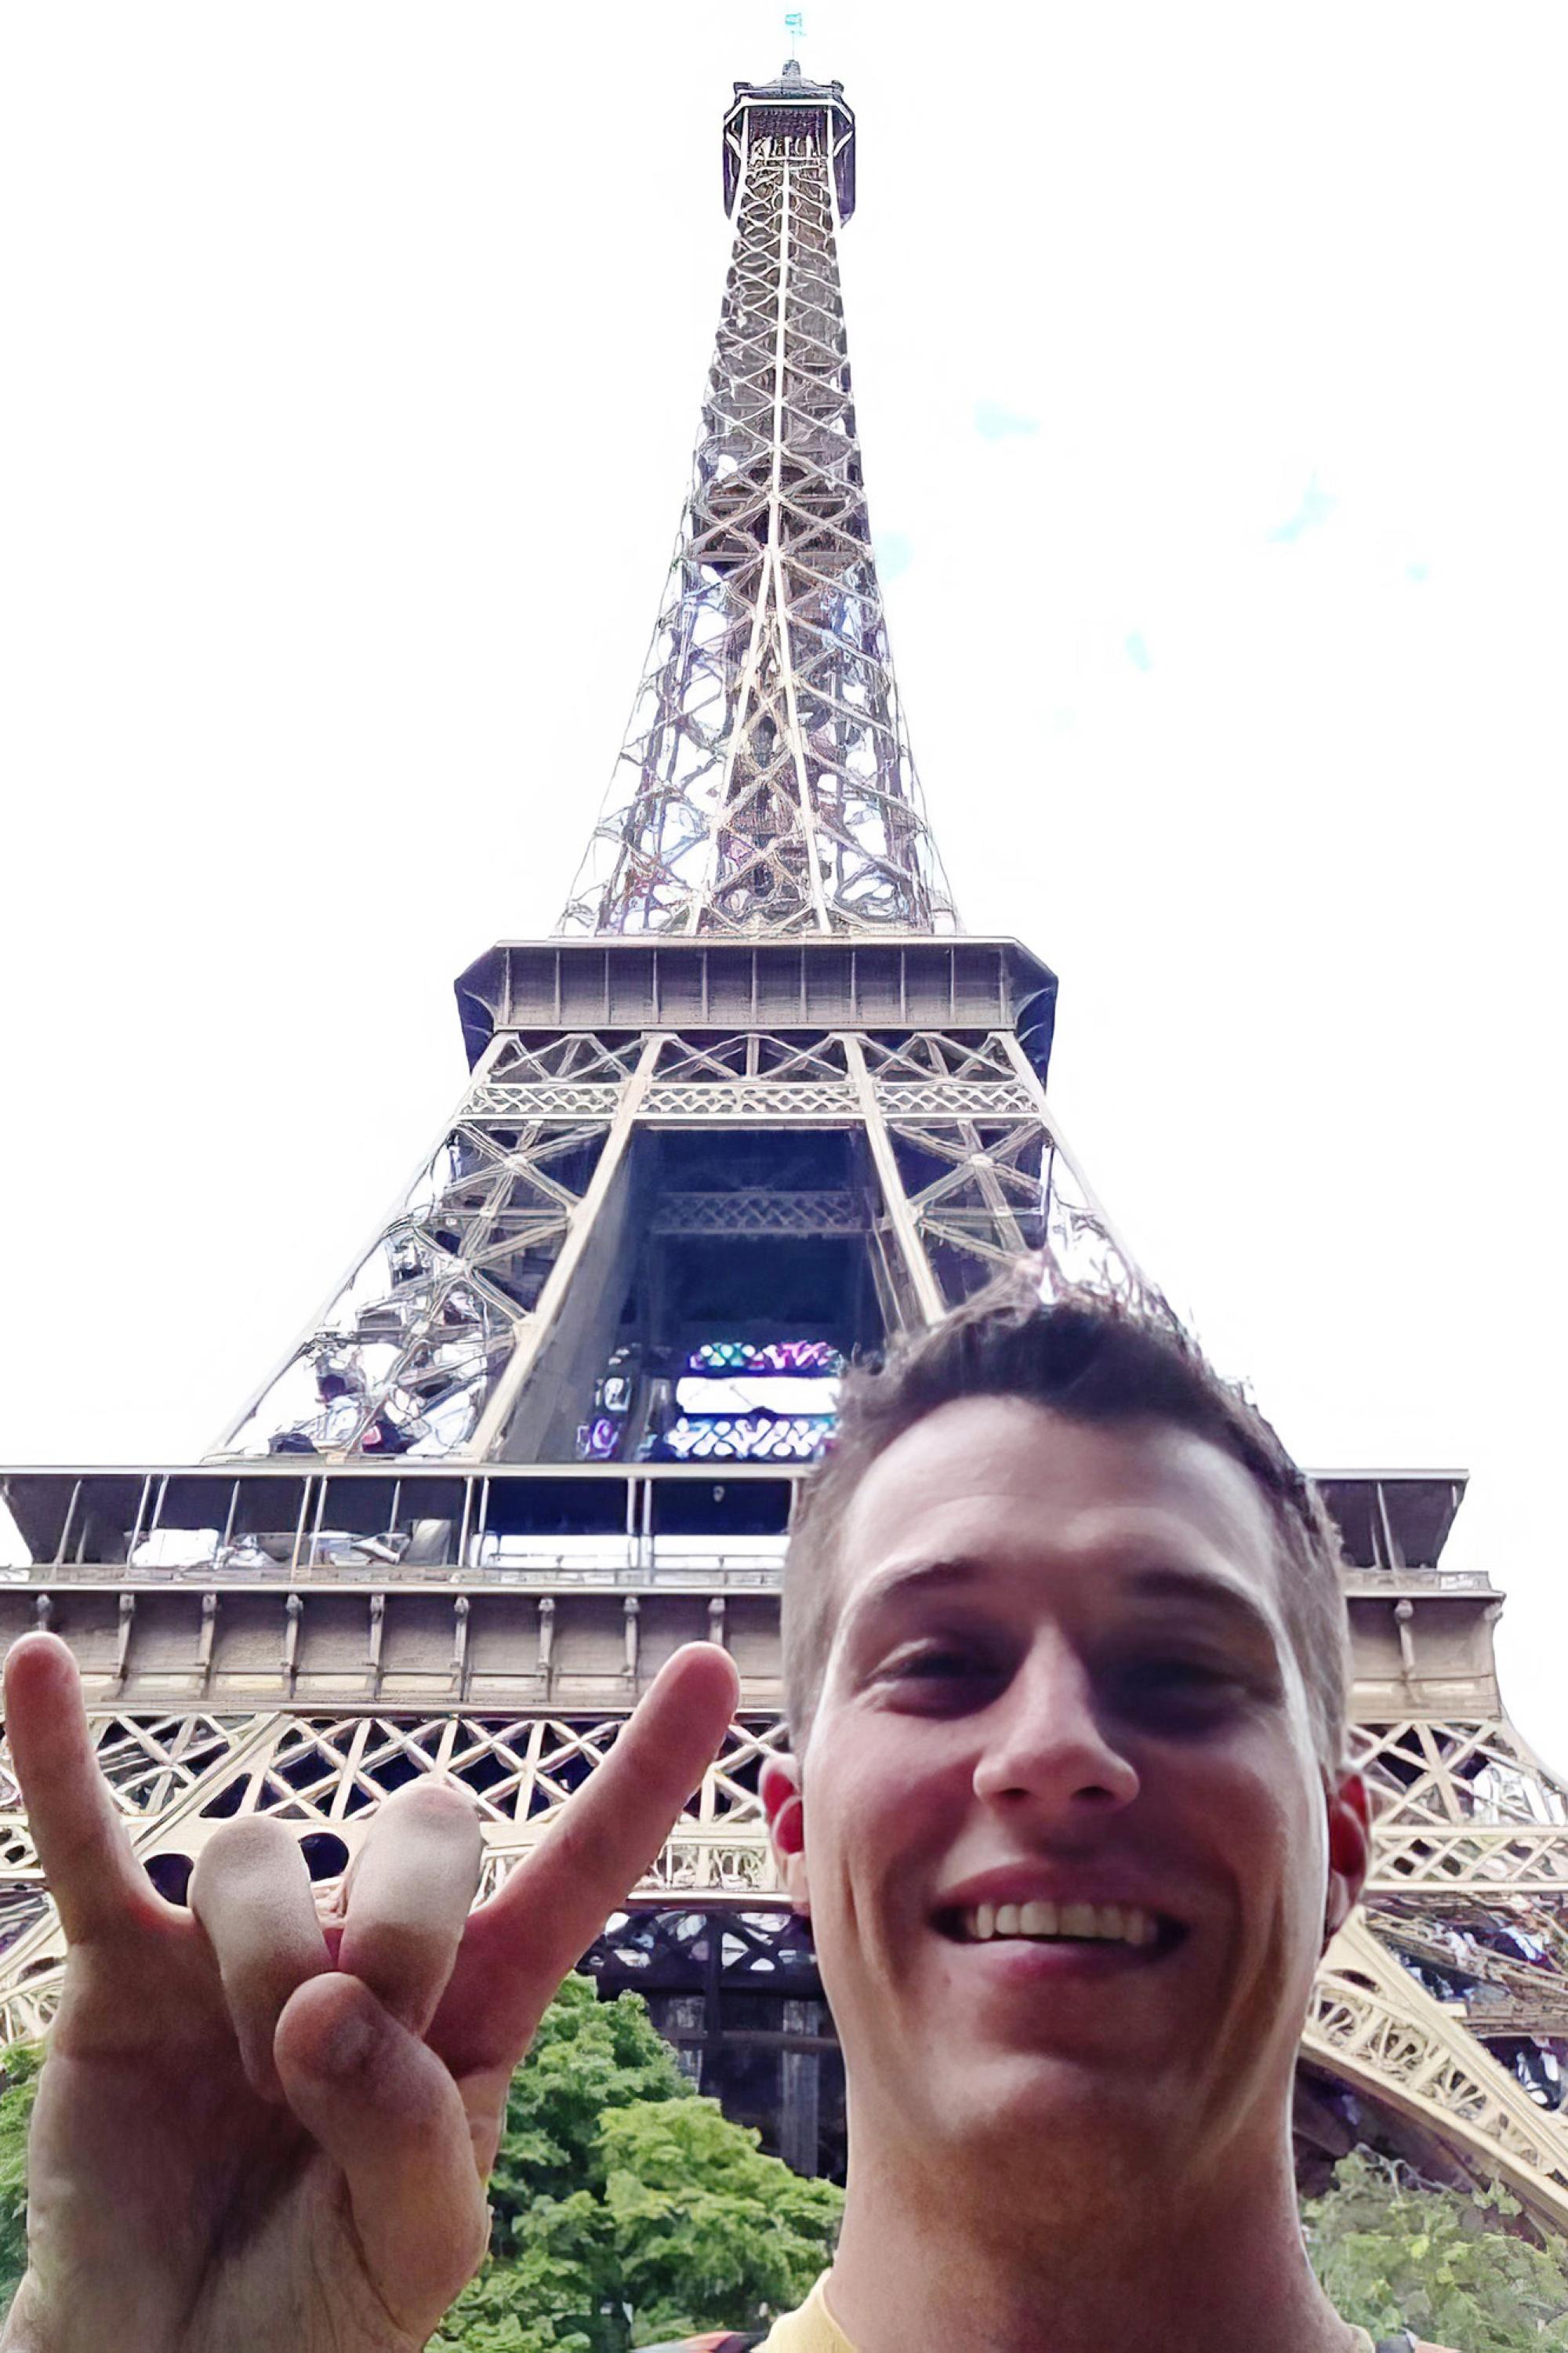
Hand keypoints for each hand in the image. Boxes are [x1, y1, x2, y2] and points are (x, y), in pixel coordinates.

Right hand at [0, 1631, 739, 2352]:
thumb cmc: (319, 2311)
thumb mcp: (419, 2254)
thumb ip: (414, 2133)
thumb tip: (325, 2003)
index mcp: (478, 2001)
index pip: (582, 1864)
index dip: (649, 1770)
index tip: (716, 1667)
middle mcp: (367, 1943)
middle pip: (422, 1829)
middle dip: (400, 1932)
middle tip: (345, 2052)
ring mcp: (240, 1941)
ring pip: (264, 1852)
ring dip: (259, 1958)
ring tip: (242, 2071)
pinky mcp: (118, 1964)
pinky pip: (87, 1843)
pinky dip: (58, 1759)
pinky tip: (37, 1663)